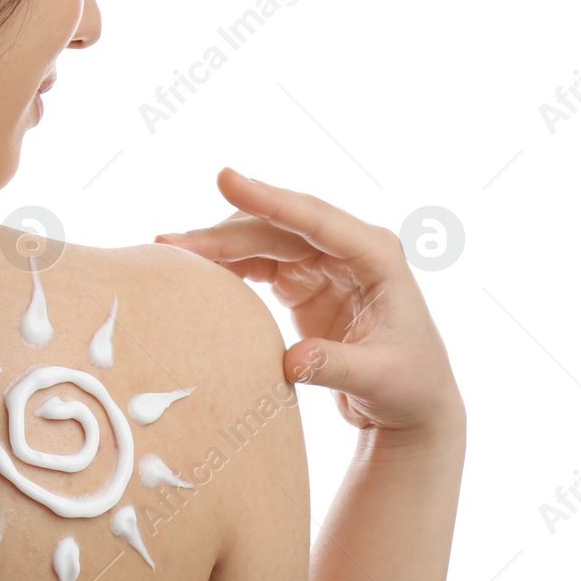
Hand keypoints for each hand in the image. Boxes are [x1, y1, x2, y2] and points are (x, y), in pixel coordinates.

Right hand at [155, 168, 463, 443]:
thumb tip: (293, 361)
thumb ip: (337, 367)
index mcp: (376, 254)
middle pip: (275, 226)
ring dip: (216, 244)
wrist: (410, 402)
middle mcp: (347, 246)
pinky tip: (193, 268)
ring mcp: (321, 258)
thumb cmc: (408, 386)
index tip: (226, 179)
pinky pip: (253, 258)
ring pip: (259, 237)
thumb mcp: (381, 379)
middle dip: (223, 232)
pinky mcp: (300, 275)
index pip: (315, 218)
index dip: (269, 198)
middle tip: (171, 242)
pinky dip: (223, 262)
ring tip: (170, 251)